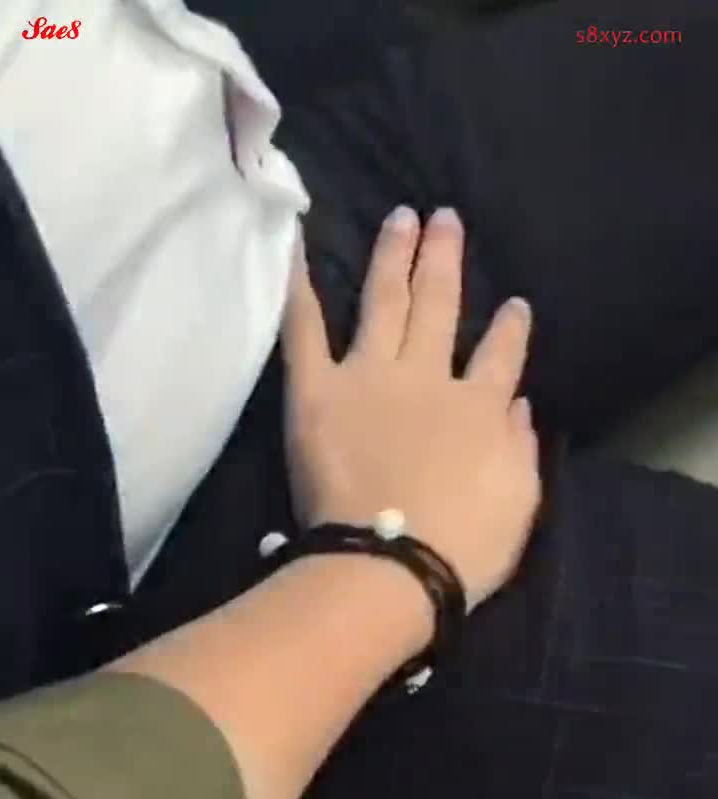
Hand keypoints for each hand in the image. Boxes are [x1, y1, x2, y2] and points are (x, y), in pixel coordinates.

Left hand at [281, 206, 540, 613]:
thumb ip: (520, 447)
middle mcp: (428, 377)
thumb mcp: (519, 501)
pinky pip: (304, 329)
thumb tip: (520, 405)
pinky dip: (299, 286)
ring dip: (394, 255)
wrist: (391, 564)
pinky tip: (296, 244)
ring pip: (384, 301)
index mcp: (480, 407)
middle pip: (439, 307)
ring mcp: (370, 377)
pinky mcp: (317, 391)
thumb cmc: (462, 548)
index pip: (501, 356)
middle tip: (445, 218)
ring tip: (401, 216)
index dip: (510, 329)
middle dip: (444, 260)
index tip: (514, 303)